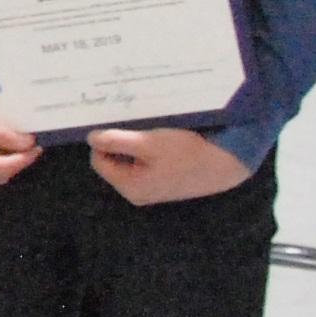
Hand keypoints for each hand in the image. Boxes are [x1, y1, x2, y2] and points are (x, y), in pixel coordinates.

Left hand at [87, 126, 253, 206]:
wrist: (225, 165)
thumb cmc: (186, 154)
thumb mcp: (148, 143)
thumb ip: (116, 141)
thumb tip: (90, 138)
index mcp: (129, 186)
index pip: (99, 160)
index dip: (103, 141)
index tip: (114, 123)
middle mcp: (137, 192)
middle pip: (114, 162)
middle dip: (119, 142)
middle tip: (133, 125)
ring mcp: (152, 189)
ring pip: (130, 161)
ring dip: (134, 144)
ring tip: (148, 130)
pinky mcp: (164, 182)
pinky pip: (146, 164)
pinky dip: (148, 151)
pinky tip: (160, 139)